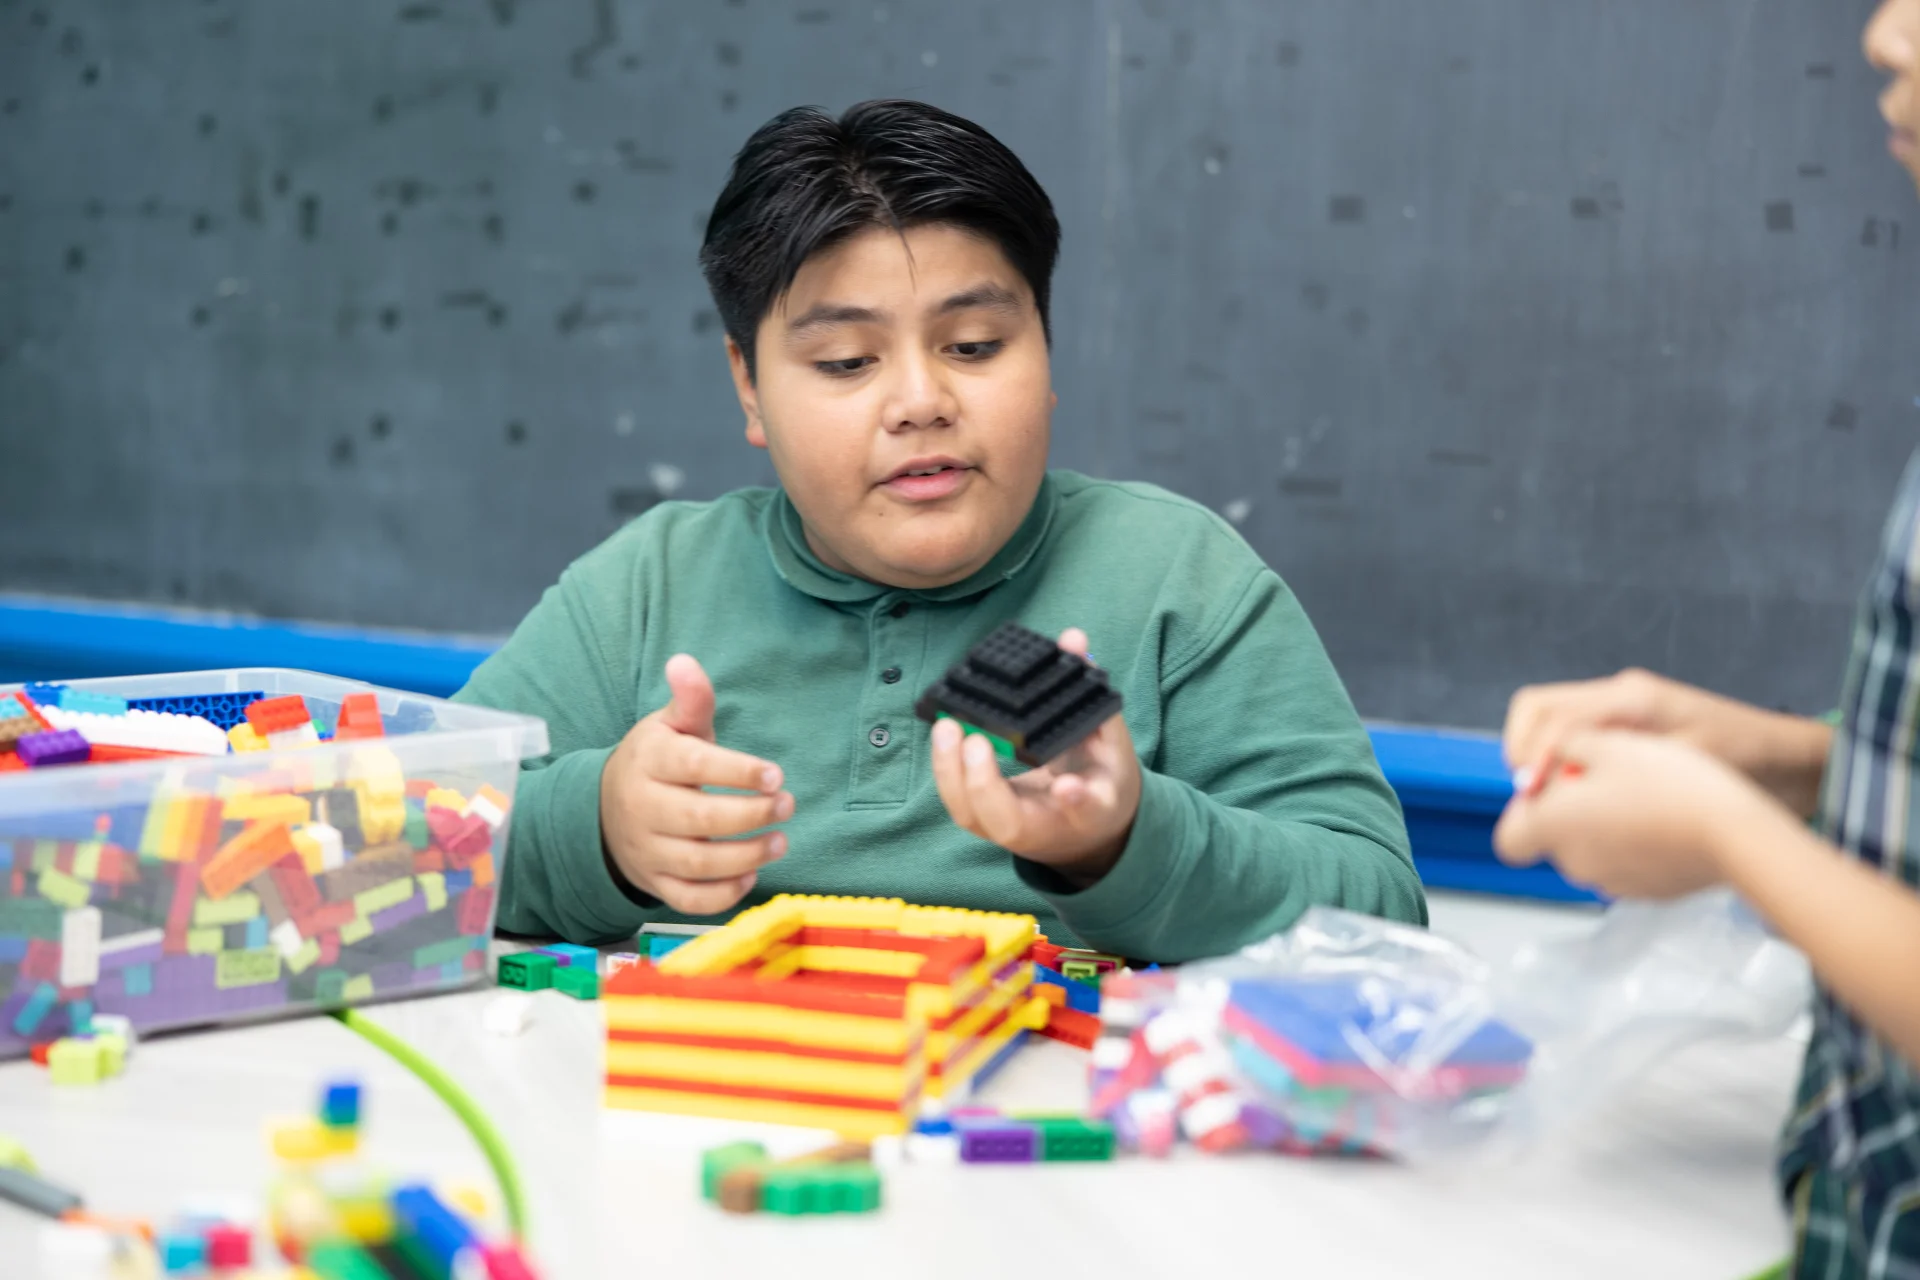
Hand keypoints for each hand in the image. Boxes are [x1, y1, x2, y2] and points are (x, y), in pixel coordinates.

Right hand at [599, 654, 792, 915]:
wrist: (604, 810)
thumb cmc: (657, 761)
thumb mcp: (670, 725)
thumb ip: (690, 700)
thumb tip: (685, 662)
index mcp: (650, 760)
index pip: (693, 765)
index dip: (736, 771)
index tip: (775, 774)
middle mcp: (643, 807)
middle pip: (698, 818)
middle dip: (749, 815)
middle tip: (787, 805)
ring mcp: (647, 850)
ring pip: (697, 862)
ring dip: (745, 856)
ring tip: (781, 841)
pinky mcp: (654, 882)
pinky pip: (687, 898)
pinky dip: (721, 896)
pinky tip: (751, 876)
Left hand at [930, 628, 1141, 886]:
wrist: (1090, 831)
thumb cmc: (1100, 780)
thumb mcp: (1113, 741)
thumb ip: (1093, 692)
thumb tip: (1073, 639)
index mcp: (1093, 811)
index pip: (1086, 810)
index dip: (1077, 800)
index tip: (1066, 785)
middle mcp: (1047, 828)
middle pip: (1008, 824)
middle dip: (983, 785)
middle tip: (975, 739)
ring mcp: (1011, 830)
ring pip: (972, 817)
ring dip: (951, 773)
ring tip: (946, 726)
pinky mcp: (986, 821)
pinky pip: (959, 801)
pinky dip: (947, 769)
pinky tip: (943, 732)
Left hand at [1492, 730, 1787, 898]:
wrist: (1733, 833)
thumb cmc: (1669, 784)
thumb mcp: (1610, 744)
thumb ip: (1568, 747)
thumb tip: (1554, 755)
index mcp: (1554, 826)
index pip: (1509, 838)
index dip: (1523, 813)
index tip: (1547, 788)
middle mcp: (1574, 862)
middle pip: (1555, 837)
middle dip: (1570, 810)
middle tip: (1605, 778)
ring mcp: (1610, 882)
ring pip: (1590, 850)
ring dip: (1603, 826)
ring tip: (1641, 795)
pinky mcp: (1645, 892)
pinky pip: (1625, 864)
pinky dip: (1633, 845)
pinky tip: (1663, 820)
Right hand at [1504, 668, 1830, 816]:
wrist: (1785, 760)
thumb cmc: (1747, 761)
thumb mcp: (1686, 766)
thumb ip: (1623, 769)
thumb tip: (1564, 786)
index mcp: (1631, 698)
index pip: (1553, 714)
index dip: (1533, 756)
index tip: (1530, 794)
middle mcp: (1619, 694)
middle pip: (1537, 707)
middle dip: (1521, 749)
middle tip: (1528, 793)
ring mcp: (1619, 707)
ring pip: (1548, 720)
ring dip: (1535, 755)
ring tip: (1544, 797)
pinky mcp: (1624, 725)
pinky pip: (1570, 734)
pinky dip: (1556, 760)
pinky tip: (1572, 793)